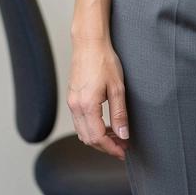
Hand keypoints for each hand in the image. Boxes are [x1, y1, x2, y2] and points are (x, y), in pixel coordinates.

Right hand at [66, 39, 129, 159]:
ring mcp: (71, 102)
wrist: (89, 42)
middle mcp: (75, 106)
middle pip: (88, 138)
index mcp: (86, 105)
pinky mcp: (72, 97)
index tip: (123, 151)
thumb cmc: (104, 60)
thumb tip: (123, 135)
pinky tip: (104, 124)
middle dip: (105, 146)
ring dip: (98, 138)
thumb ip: (119, 114)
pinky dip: (91, 128)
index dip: (111, 148)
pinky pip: (79, 121)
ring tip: (116, 135)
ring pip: (82, 131)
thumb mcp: (117, 87)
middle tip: (122, 146)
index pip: (97, 138)